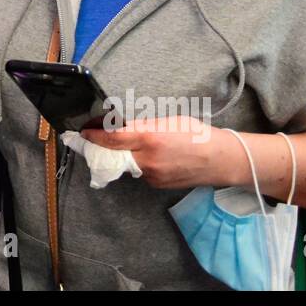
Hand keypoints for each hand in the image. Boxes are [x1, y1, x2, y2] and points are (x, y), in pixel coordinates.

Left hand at [80, 117, 229, 189]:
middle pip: (115, 154)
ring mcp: (152, 175)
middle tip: (97, 139)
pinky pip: (141, 172)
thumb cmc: (199, 135)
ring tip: (144, 145)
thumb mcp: (170, 121)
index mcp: (150, 138)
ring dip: (127, 155)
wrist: (221, 160)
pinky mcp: (158, 184)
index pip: (113, 138)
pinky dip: (141, 164)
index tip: (84, 132)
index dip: (94, 136)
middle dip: (105, 148)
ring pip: (129, 164)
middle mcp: (148, 160)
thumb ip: (144, 125)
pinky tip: (156, 157)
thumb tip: (123, 125)